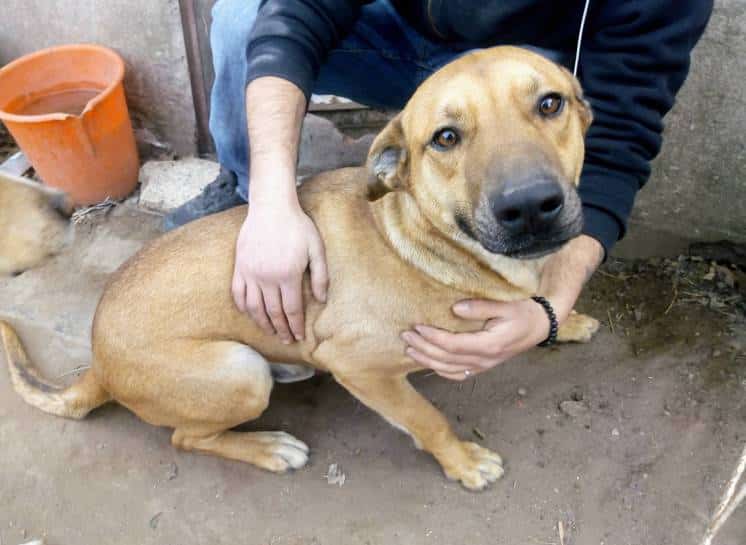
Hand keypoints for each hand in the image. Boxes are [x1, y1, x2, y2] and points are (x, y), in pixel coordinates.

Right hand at [232, 194, 327, 342]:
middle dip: (282, 329)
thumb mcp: (317, 249)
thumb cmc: (298, 227)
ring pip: (255, 307)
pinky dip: (244, 307)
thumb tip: (322, 300)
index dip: (296, 325)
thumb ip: (321, 276)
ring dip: (263, 323)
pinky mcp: (239, 266)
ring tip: (271, 332)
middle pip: (274, 312)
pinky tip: (251, 314)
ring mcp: (250, 273)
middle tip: (287, 340)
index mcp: (288, 275)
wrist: (271, 207)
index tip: (299, 336)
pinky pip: (238, 293)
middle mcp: (267, 278)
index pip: (292, 310)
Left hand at [401, 298, 551, 380]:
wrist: (540, 325)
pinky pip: (458, 374)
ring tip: (409, 350)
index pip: (453, 345)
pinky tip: (429, 364)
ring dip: (427, 361)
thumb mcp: (505, 305)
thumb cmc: (523, 312)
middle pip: (446, 359)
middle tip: (406, 336)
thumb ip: (481, 307)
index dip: (433, 338)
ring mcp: (484, 366)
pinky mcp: (483, 366)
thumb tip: (455, 308)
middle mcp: (484, 360)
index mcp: (489, 345)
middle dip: (423, 348)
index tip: (418, 327)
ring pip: (449, 369)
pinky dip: (441, 371)